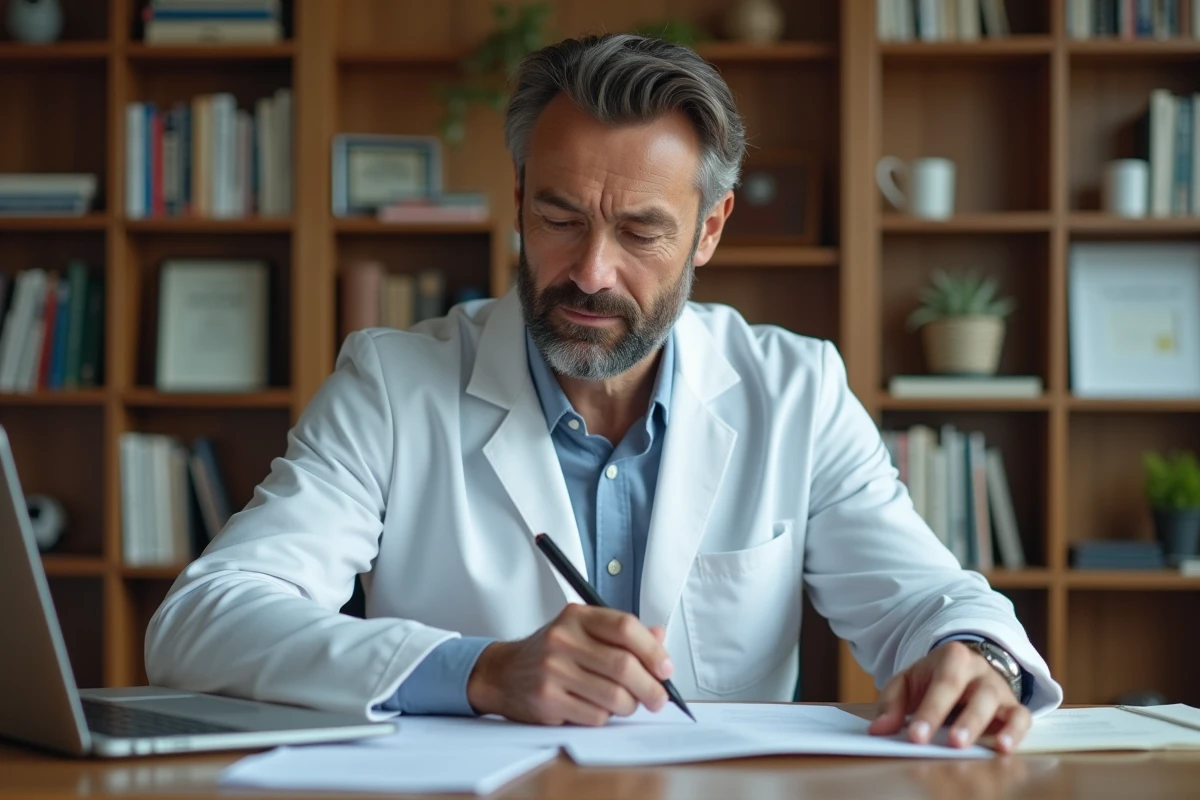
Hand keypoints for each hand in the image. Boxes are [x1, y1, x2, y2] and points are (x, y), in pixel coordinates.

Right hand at [466, 603, 671, 725]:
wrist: (501, 673)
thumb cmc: (549, 652)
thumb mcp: (581, 631)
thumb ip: (620, 634)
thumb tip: (659, 636)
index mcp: (577, 616)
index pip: (624, 627)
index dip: (653, 650)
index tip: (666, 669)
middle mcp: (563, 639)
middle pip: (624, 666)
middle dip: (651, 688)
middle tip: (659, 698)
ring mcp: (553, 669)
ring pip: (614, 696)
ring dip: (629, 706)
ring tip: (625, 704)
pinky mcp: (547, 699)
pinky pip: (595, 716)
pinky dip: (604, 717)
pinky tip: (595, 708)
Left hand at [867, 641, 1030, 752]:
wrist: (965, 667)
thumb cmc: (933, 678)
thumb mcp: (908, 682)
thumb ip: (892, 704)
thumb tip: (878, 730)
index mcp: (953, 658)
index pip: (943, 684)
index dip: (931, 711)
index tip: (916, 737)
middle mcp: (979, 671)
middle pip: (975, 694)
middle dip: (963, 721)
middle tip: (951, 744)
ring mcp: (999, 689)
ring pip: (998, 705)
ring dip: (985, 728)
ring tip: (972, 747)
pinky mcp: (1014, 707)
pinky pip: (1022, 718)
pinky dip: (1015, 733)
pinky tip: (1003, 748)